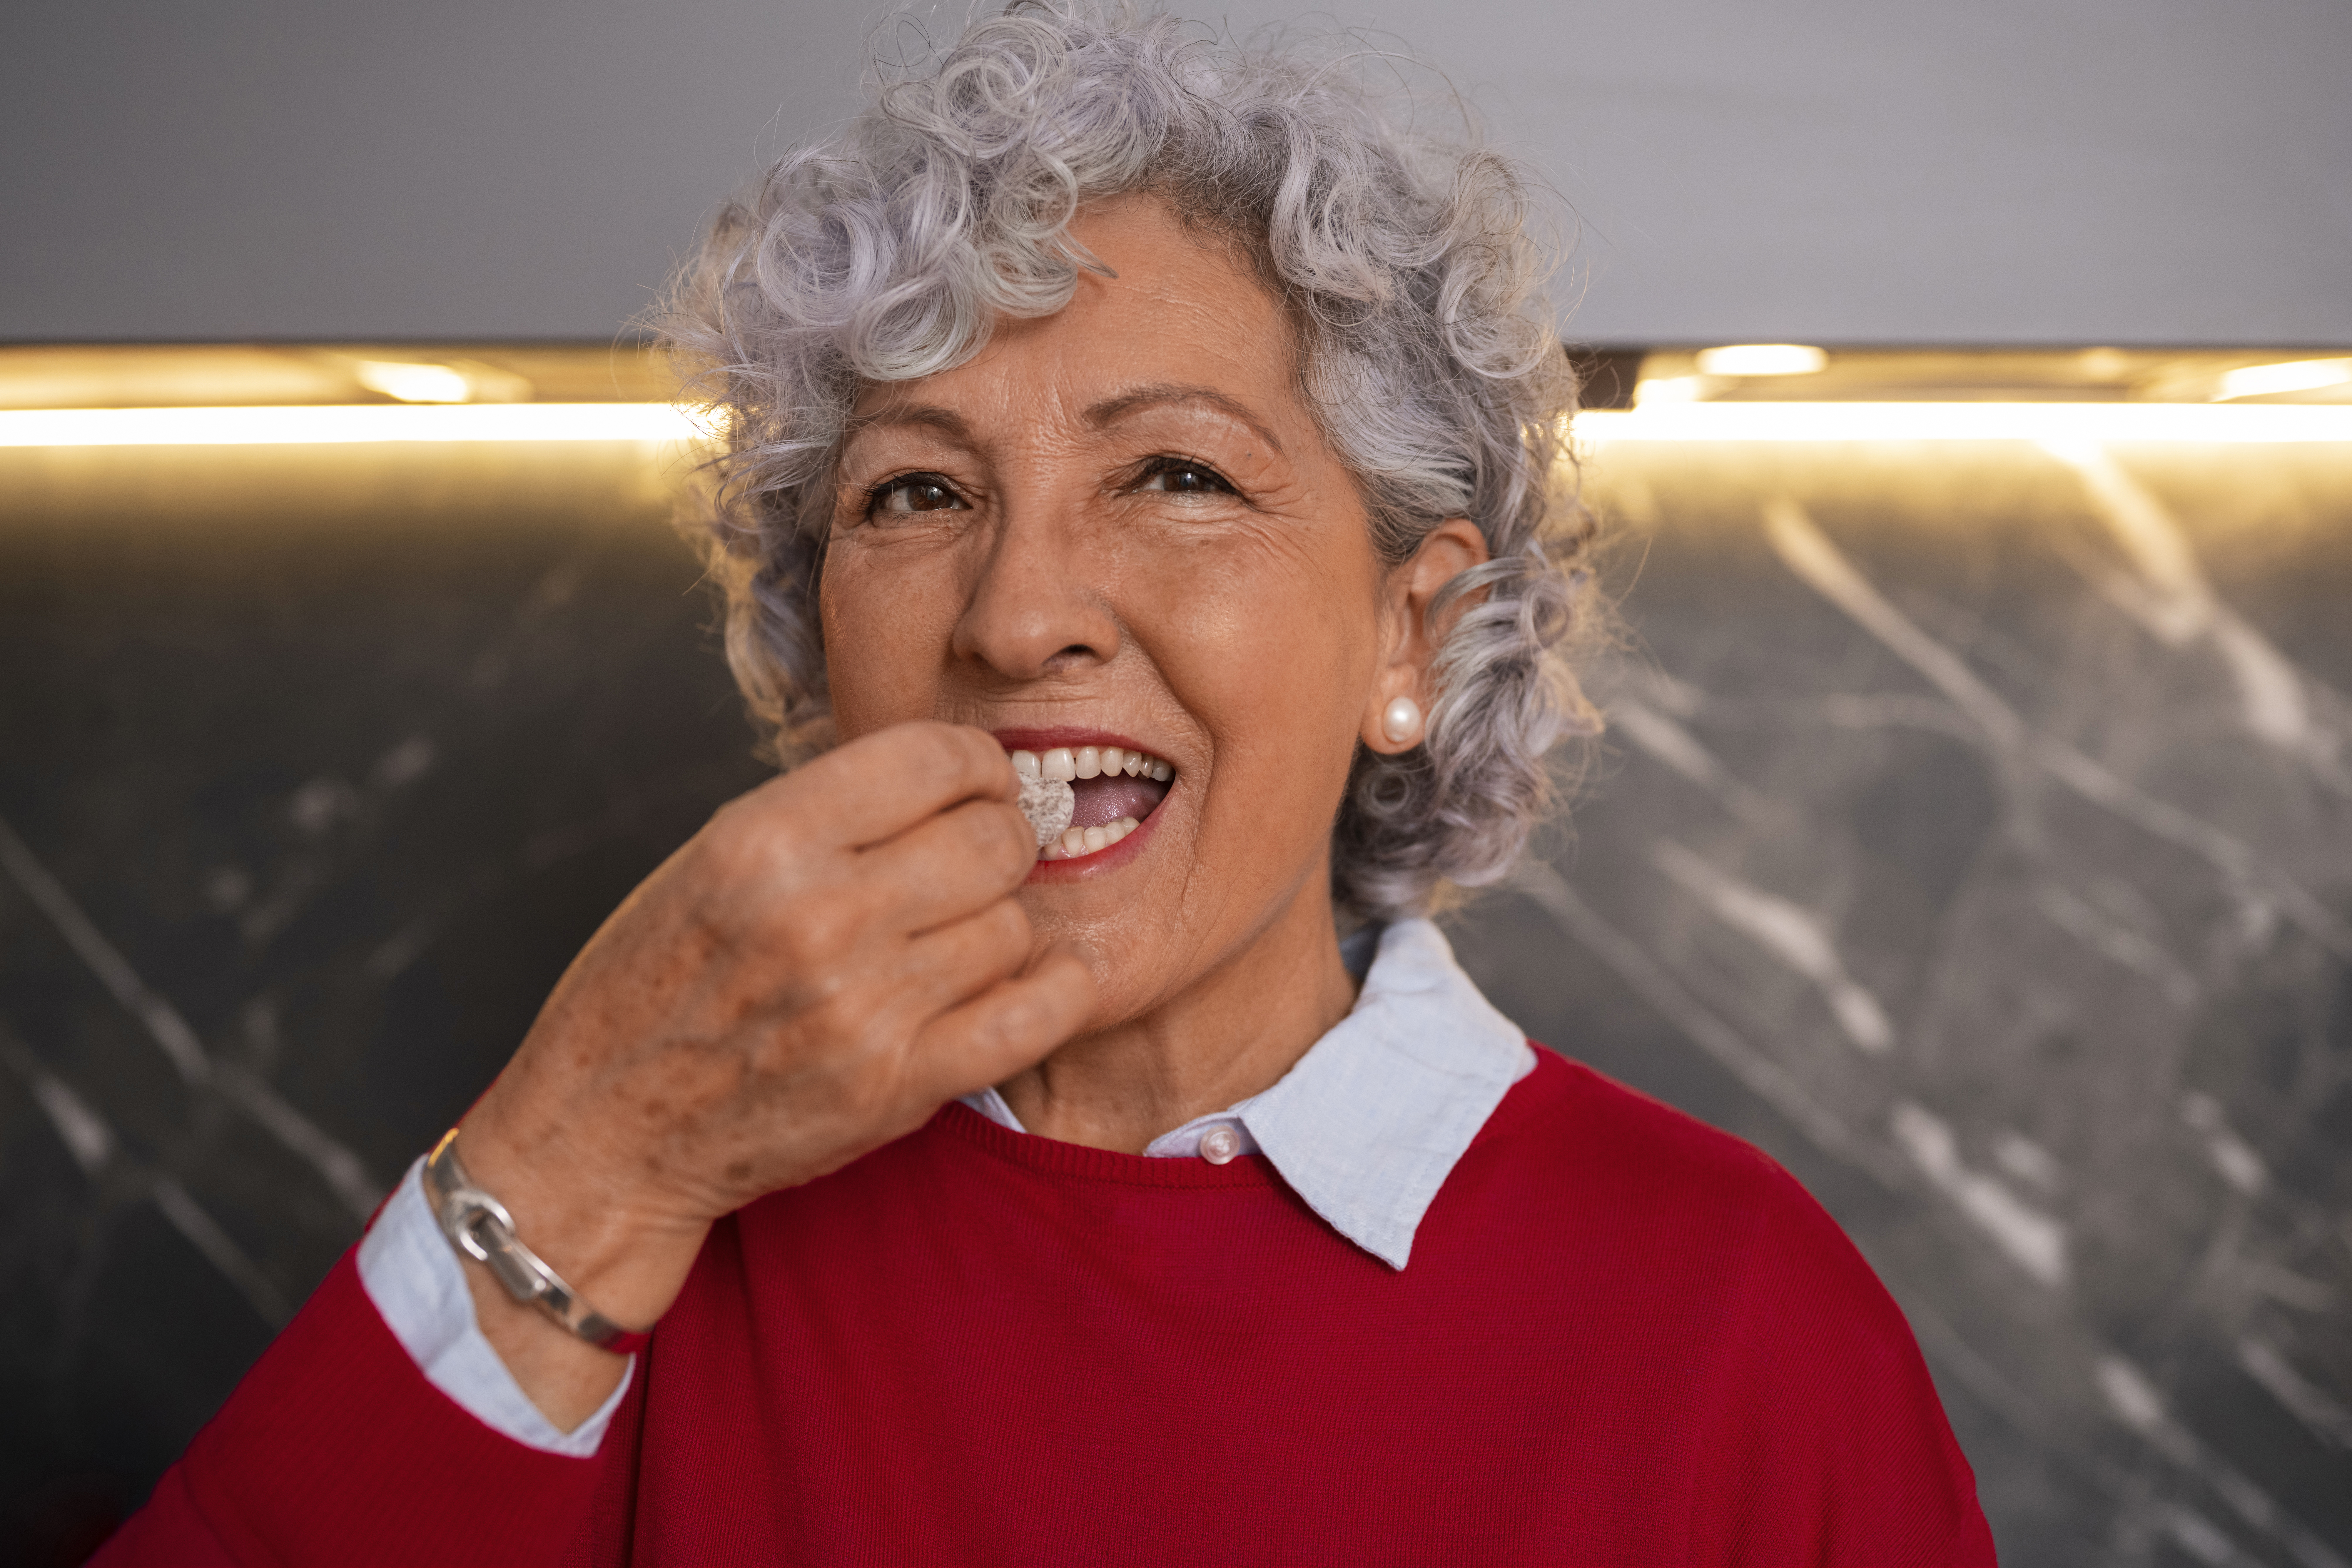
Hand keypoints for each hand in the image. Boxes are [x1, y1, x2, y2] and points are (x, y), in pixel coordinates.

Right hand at [447, 722, 1095, 1425]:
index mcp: (764, 840)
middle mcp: (819, 917)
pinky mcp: (896, 1088)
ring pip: (1013, 925)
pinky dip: (1055, 990)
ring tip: (951, 939)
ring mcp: (862, 1009)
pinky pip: (1033, 1016)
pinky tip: (1041, 977)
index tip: (976, 786)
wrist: (605, 1134)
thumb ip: (830, 815)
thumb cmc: (658, 986)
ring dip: (998, 926)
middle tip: (976, 862)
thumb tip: (955, 777)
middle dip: (999, 841)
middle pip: (992, 840)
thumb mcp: (715, 861)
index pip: (935, 758)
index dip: (978, 766)